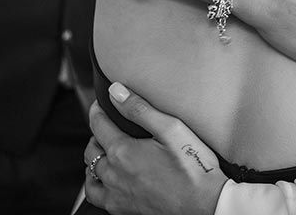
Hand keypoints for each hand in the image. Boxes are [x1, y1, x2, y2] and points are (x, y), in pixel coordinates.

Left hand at [84, 83, 226, 214]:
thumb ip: (140, 109)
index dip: (98, 111)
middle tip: (107, 126)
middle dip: (96, 134)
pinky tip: (107, 179)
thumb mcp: (171, 129)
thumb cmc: (194, 169)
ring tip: (106, 151)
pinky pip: (96, 196)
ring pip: (91, 174)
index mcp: (123, 152)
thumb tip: (116, 92)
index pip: (98, 125)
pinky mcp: (123, 209)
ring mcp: (117, 194)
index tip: (101, 105)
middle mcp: (114, 174)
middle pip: (91, 150)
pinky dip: (95, 184)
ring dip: (94, 159)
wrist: (205, 205)